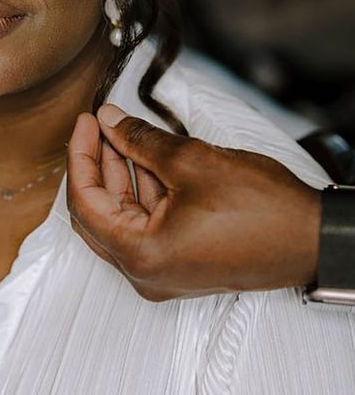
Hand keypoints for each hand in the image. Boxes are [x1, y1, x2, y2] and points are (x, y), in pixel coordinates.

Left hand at [67, 104, 320, 299]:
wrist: (313, 239)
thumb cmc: (262, 211)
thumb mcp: (192, 162)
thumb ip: (141, 140)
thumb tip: (110, 121)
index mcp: (140, 256)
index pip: (85, 203)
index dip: (81, 156)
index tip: (86, 123)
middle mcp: (145, 272)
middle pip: (99, 213)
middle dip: (97, 165)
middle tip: (99, 125)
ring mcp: (164, 271)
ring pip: (124, 217)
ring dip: (121, 175)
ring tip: (123, 132)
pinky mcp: (182, 262)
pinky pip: (147, 225)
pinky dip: (144, 191)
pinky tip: (147, 157)